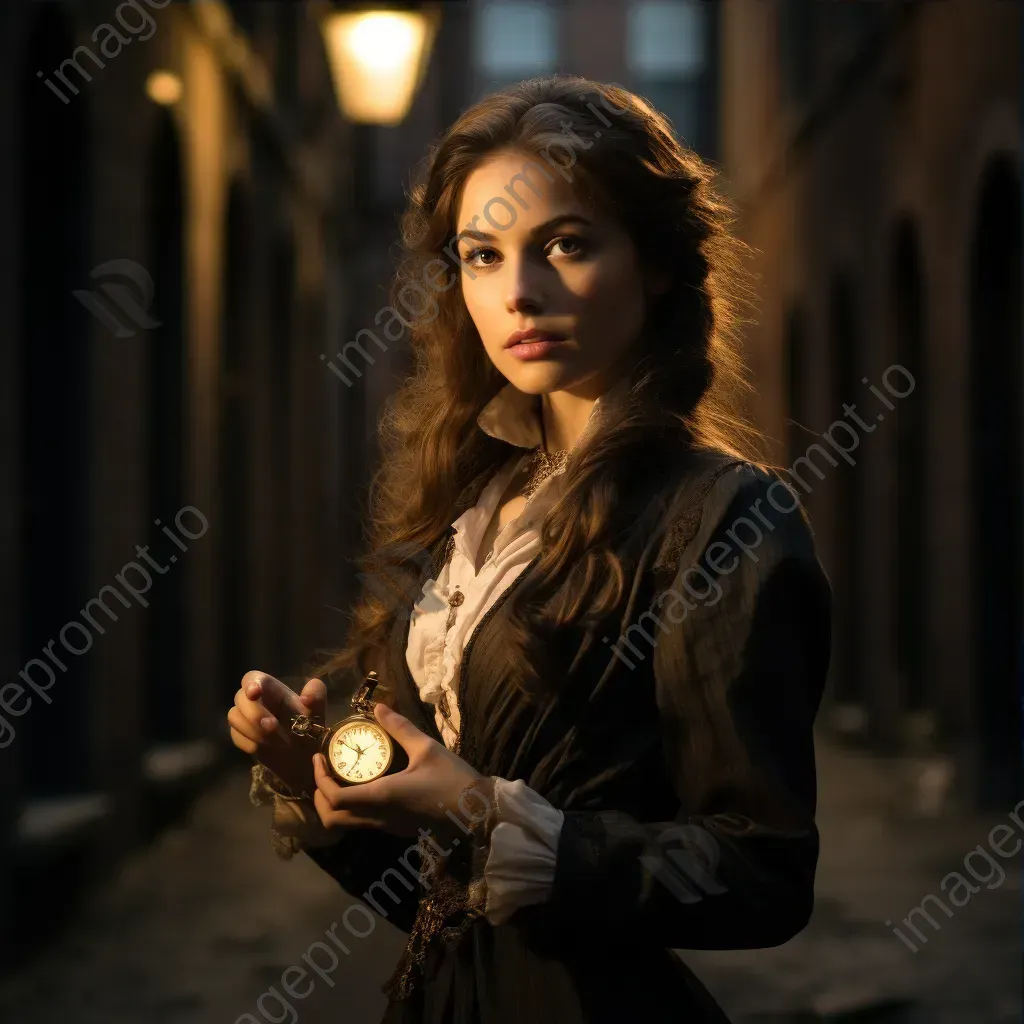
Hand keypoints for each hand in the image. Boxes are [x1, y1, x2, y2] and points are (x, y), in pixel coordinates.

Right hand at [227, 671, 326, 795]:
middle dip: (254, 713)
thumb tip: (306, 698)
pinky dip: (250, 743)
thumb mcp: (317, 710)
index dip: (251, 683)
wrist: (303, 756)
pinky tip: (266, 748)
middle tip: (272, 726)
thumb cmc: (309, 727)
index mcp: (272, 690)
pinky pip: (236, 736)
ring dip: (253, 730)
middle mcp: (255, 701)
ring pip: (234, 717)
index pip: (252, 678)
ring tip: (275, 741)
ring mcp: (245, 719)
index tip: (254, 693)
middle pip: (239, 697)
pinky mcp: (241, 736)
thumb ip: (316, 696)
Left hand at [311, 703, 491, 837]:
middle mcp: (378, 818)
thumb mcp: (427, 748)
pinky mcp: (396, 830)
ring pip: (346, 825)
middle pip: (332, 820)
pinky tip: (362, 787)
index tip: (318, 757)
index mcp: (381, 797)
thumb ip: (399, 727)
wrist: (478, 813)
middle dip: (319, 798)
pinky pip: (361, 824)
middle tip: (324, 771)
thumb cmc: (452, 779)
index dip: (319, 779)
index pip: (335, 797)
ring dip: (333, 805)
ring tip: (340, 777)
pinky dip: (350, 809)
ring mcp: (386, 828)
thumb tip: (377, 707)